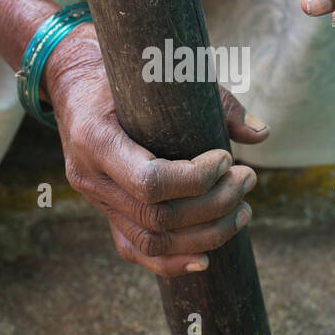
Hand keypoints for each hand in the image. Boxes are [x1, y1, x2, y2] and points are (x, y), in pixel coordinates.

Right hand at [43, 24, 269, 276]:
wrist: (74, 82)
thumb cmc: (121, 72)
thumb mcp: (162, 74)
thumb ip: (214, 102)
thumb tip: (260, 134)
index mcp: (95, 138)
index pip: (150, 181)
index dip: (197, 179)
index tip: (227, 159)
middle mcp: (89, 176)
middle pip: (156, 216)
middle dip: (213, 205)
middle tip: (247, 180)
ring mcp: (94, 199)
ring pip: (150, 240)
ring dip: (204, 234)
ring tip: (241, 211)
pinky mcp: (104, 212)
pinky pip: (134, 250)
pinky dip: (171, 261)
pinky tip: (205, 257)